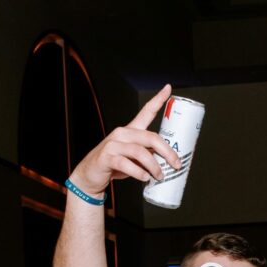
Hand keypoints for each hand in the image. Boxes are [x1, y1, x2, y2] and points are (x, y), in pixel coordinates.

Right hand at [66, 85, 182, 195]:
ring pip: (140, 152)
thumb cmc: (114, 165)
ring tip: (159, 176)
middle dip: (167, 152)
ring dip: (153, 166)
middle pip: (150, 137)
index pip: (146, 111)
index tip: (168, 88)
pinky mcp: (106, 157)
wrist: (91, 175)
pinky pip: (126, 164)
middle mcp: (122, 133)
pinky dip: (139, 172)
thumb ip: (148, 154)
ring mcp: (113, 144)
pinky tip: (144, 178)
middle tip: (176, 164)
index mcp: (131, 130)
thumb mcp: (133, 157)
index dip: (158, 99)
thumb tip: (168, 160)